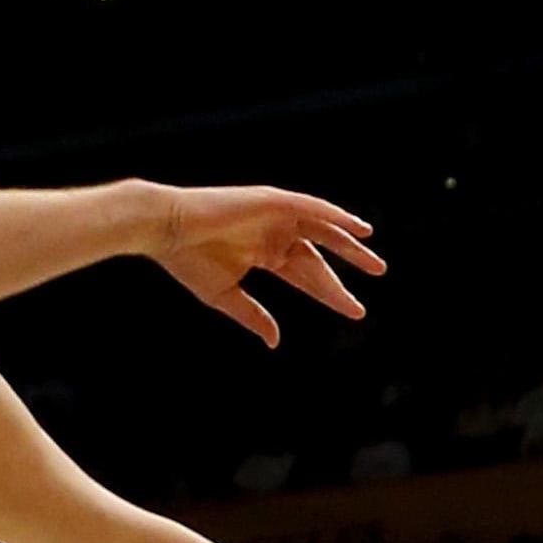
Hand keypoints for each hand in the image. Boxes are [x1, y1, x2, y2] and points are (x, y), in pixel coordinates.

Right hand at [150, 186, 385, 347]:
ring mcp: (272, 215)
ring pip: (321, 227)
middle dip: (349, 263)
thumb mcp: (225, 295)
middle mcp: (271, 232)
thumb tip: (275, 342)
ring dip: (350, 239)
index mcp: (262, 253)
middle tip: (378, 272)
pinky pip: (311, 208)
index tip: (355, 311)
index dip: (330, 292)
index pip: (305, 275)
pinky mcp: (270, 201)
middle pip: (319, 251)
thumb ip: (252, 316)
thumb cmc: (187, 260)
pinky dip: (335, 216)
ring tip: (375, 257)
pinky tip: (357, 228)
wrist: (164, 228)